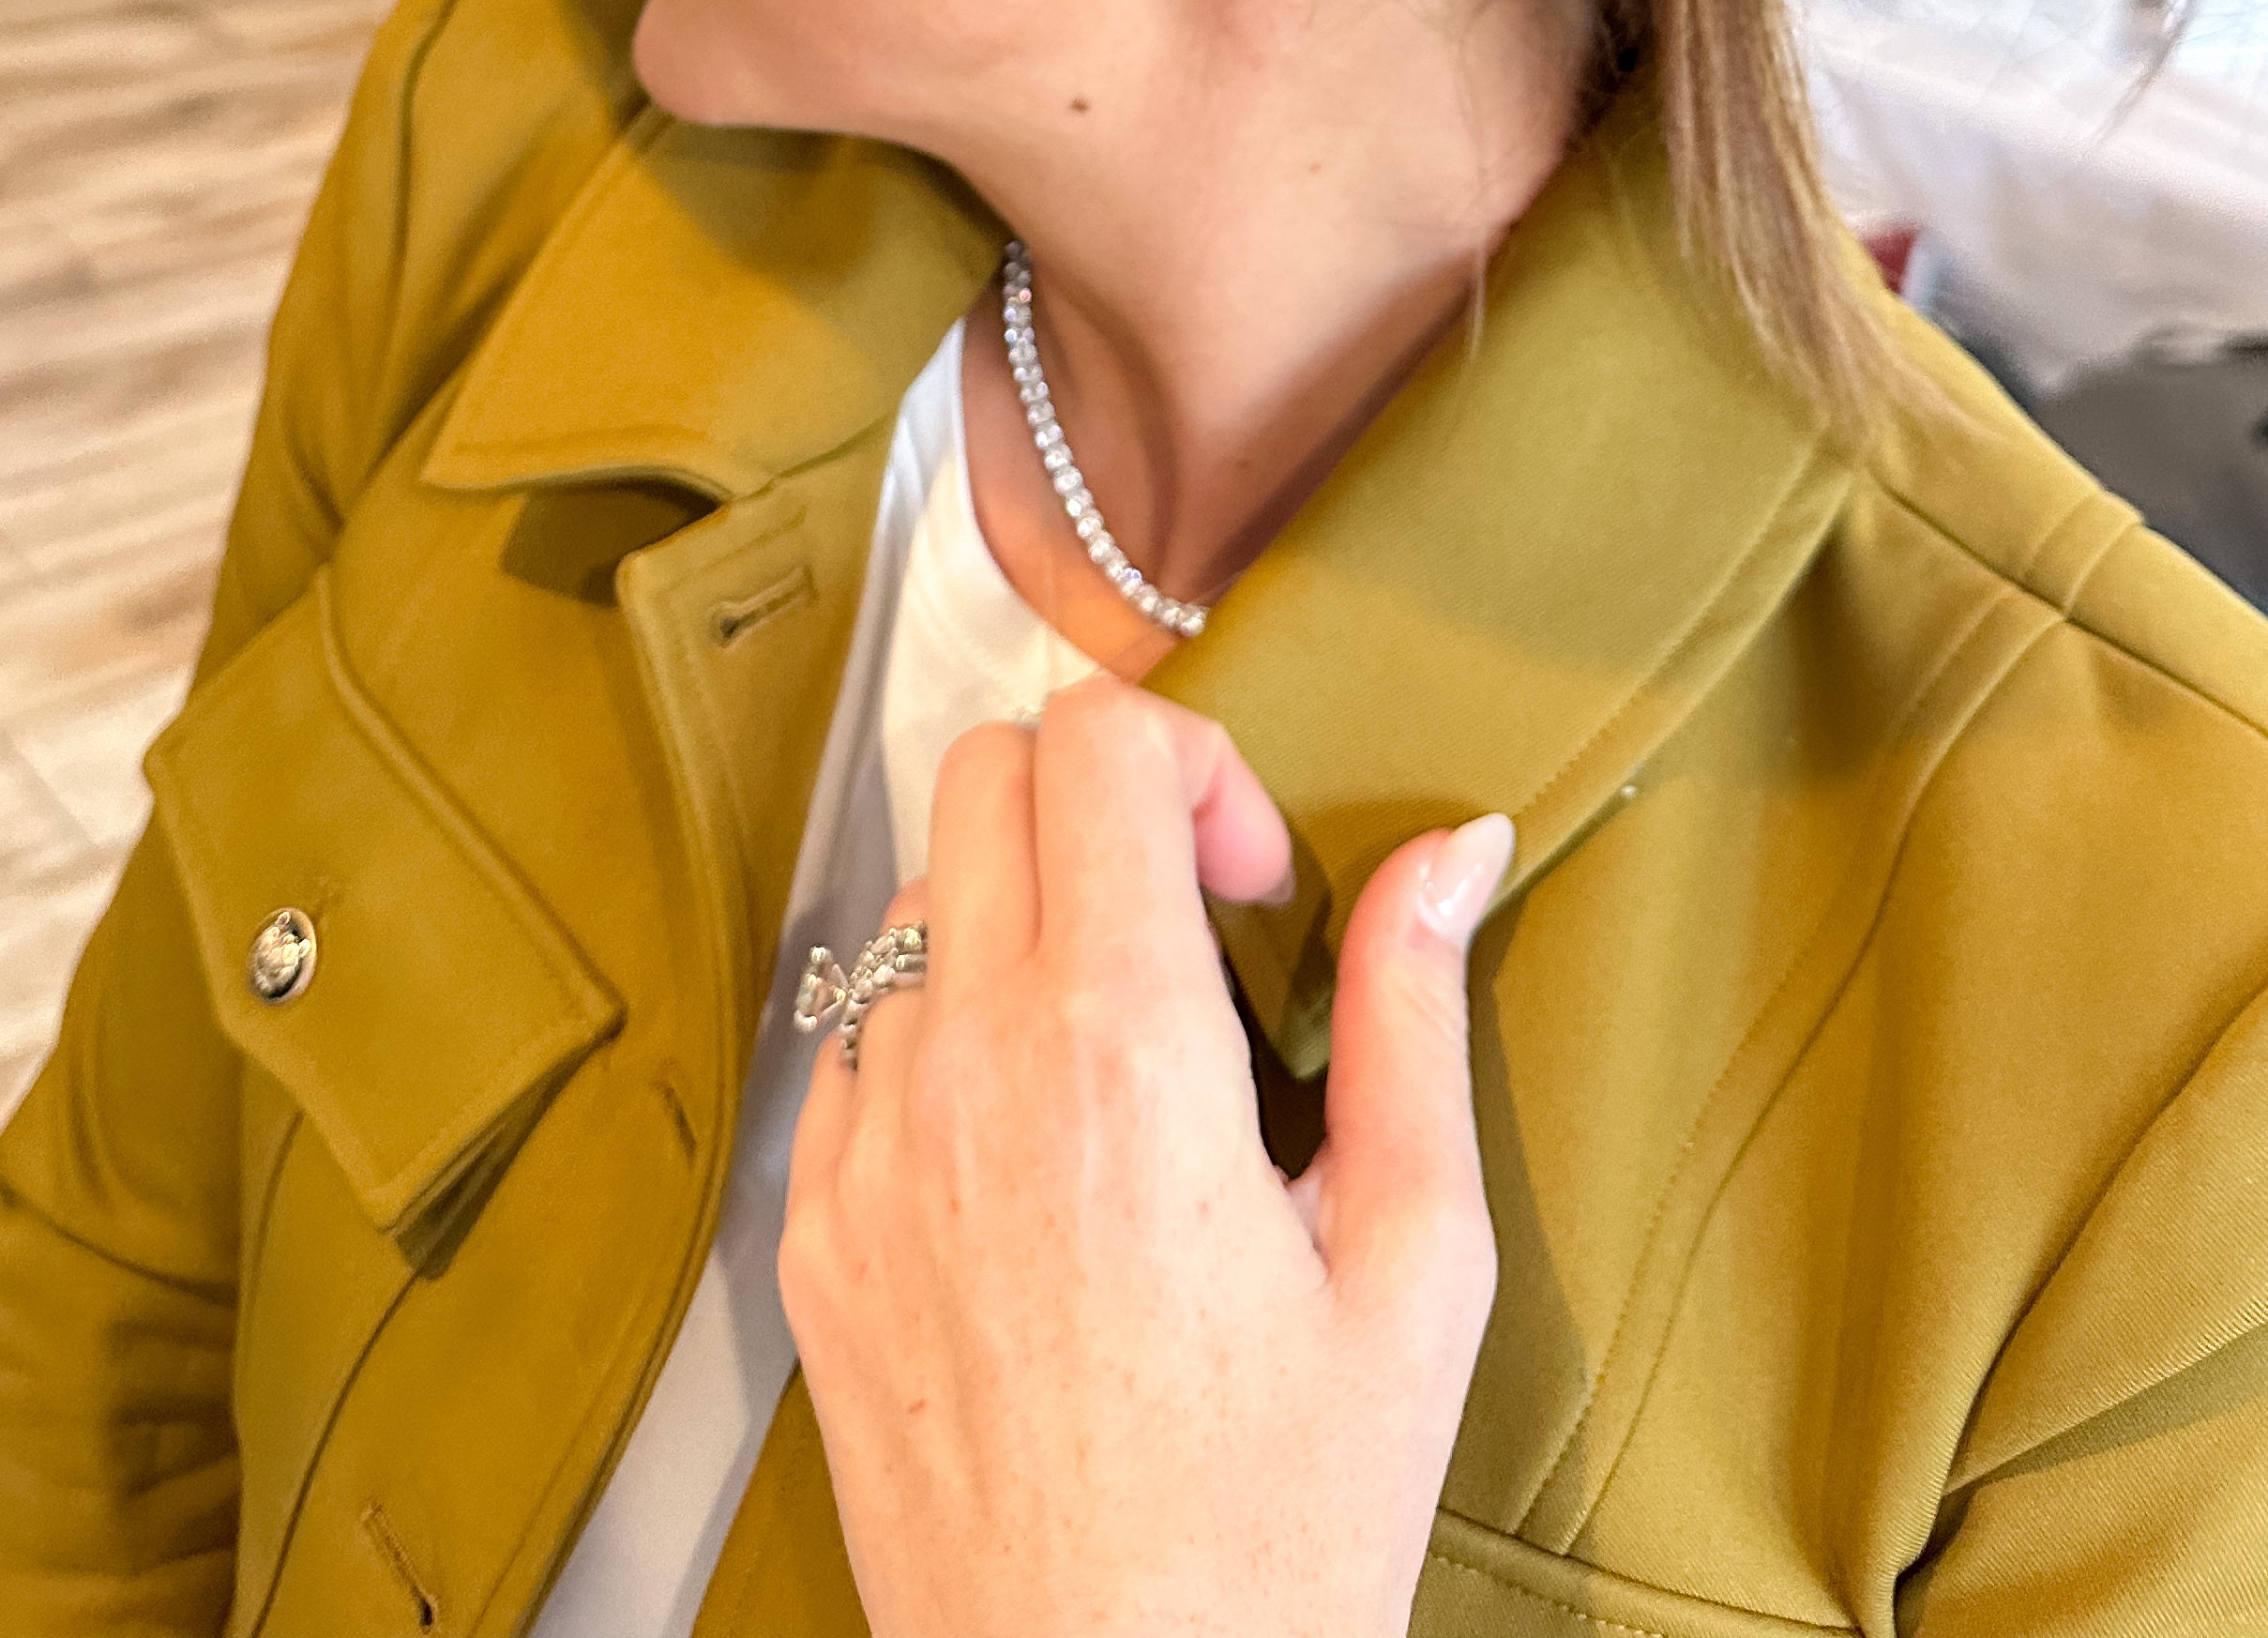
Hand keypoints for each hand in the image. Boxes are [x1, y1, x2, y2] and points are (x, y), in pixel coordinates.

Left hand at [781, 676, 1510, 1637]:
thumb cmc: (1283, 1527)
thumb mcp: (1409, 1266)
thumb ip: (1411, 1021)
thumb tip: (1453, 848)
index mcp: (1121, 1048)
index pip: (1099, 740)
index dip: (1198, 765)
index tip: (1252, 886)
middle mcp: (967, 1066)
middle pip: (984, 769)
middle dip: (1099, 800)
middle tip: (1189, 928)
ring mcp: (867, 1149)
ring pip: (915, 903)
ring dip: (1017, 922)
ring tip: (1119, 1060)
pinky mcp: (814, 1237)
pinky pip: (857, 1047)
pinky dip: (942, 1042)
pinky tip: (1033, 1156)